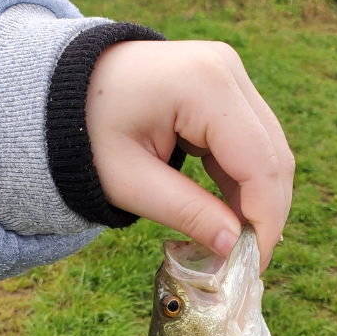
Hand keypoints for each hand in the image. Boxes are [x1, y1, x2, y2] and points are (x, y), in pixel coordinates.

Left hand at [84, 39, 293, 270]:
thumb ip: (186, 213)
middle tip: (247, 264)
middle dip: (266, 214)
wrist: (63, 88)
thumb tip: (235, 249)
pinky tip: (229, 216)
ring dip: (259, 200)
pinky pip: (251, 141)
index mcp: (204, 85)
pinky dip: (245, 182)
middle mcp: (227, 69)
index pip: (260, 164)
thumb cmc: (85, 132)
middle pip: (273, 156)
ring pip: (269, 151)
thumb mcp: (129, 181)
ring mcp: (230, 73)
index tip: (253, 266)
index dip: (264, 220)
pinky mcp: (226, 87)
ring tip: (236, 245)